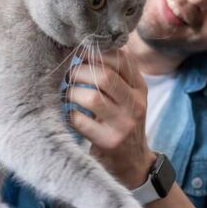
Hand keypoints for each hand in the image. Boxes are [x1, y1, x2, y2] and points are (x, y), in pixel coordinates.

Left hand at [66, 48, 156, 188]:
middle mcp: (136, 104)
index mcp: (140, 88)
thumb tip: (89, 43)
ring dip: (71, 92)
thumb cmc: (122, 122)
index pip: (122, 58)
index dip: (96, 51)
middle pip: (104, 75)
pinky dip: (69, 114)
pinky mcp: (109, 143)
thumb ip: (115, 73)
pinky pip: (80, 120)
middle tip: (69, 75)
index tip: (80, 52)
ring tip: (67, 94)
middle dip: (79, 71)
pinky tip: (69, 114)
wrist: (134, 164)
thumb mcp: (128, 96)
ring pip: (91, 96)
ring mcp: (124, 125)